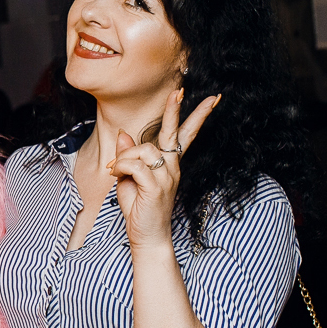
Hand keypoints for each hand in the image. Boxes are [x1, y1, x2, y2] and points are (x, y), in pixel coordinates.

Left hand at [108, 89, 219, 249]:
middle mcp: (172, 167)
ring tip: (116, 171)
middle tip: (179, 91)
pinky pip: (135, 165)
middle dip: (175, 111)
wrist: (147, 236)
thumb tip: (124, 134)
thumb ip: (128, 156)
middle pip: (174, 133)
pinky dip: (121, 167)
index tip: (210, 99)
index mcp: (169, 164)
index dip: (195, 117)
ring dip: (124, 158)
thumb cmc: (139, 208)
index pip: (184, 136)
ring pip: (143, 150)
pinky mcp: (157, 187)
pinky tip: (116, 175)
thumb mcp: (129, 179)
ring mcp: (167, 177)